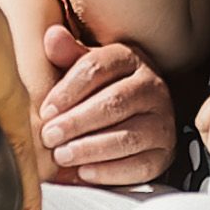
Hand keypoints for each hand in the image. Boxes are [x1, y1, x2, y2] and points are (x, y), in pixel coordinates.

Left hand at [37, 24, 175, 185]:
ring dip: (91, 148)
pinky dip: (110, 172)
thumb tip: (51, 36)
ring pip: (128, 136)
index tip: (45, 111)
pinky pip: (140, 165)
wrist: (133, 118)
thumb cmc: (98, 90)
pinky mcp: (164, 153)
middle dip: (77, 122)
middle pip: (113, 102)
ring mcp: (162, 121)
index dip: (68, 90)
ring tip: (61, 156)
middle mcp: (152, 87)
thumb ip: (66, 55)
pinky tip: (84, 173)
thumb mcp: (82, 69)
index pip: (97, 68)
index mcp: (129, 59)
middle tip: (49, 137)